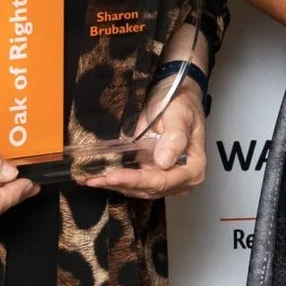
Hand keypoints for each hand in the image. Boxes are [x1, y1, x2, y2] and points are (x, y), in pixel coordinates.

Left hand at [79, 84, 206, 198]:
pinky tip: (99, 177)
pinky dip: (116, 181)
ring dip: (115, 185)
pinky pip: (134, 182)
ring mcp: (165, 177)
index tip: (115, 175)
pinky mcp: (152, 173)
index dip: (137, 180)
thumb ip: (175, 138)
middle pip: (149, 189)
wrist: (176, 96)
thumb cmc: (181, 104)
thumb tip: (164, 161)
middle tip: (98, 179)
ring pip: (138, 189)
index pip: (163, 181)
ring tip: (92, 179)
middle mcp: (180, 178)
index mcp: (193, 167)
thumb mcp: (180, 115)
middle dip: (122, 184)